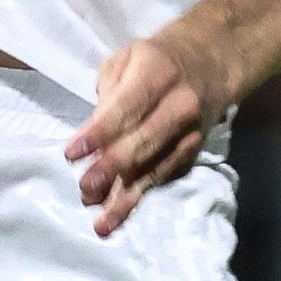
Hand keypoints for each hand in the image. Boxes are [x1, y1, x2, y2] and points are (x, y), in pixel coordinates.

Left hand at [64, 27, 228, 237]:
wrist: (207, 65)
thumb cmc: (154, 60)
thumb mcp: (126, 59)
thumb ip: (109, 94)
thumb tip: (95, 140)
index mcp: (158, 71)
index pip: (127, 106)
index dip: (99, 132)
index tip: (72, 154)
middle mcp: (180, 103)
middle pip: (144, 141)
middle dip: (112, 167)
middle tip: (85, 188)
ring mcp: (191, 132)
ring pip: (156, 168)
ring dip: (125, 195)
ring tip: (100, 221)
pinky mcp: (193, 153)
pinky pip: (163, 177)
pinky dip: (140, 196)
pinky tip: (119, 212)